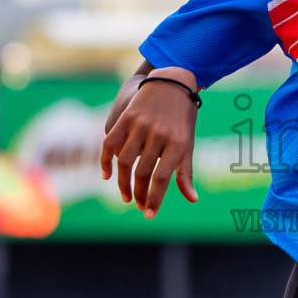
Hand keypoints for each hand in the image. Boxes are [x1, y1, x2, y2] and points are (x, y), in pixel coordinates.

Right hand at [99, 66, 200, 217]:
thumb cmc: (182, 120)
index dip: (154, 199)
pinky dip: (105, 161)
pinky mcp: (127, 117)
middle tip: (139, 205)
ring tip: (127, 196)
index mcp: (178, 143)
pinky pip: (110, 144)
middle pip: (143, 173)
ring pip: (125, 162)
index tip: (149, 214)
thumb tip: (192, 200)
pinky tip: (107, 176)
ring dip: (123, 183)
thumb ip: (185, 173)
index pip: (162, 178)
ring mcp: (141, 125)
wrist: (173, 83)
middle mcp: (159, 134)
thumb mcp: (188, 144)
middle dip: (140, 194)